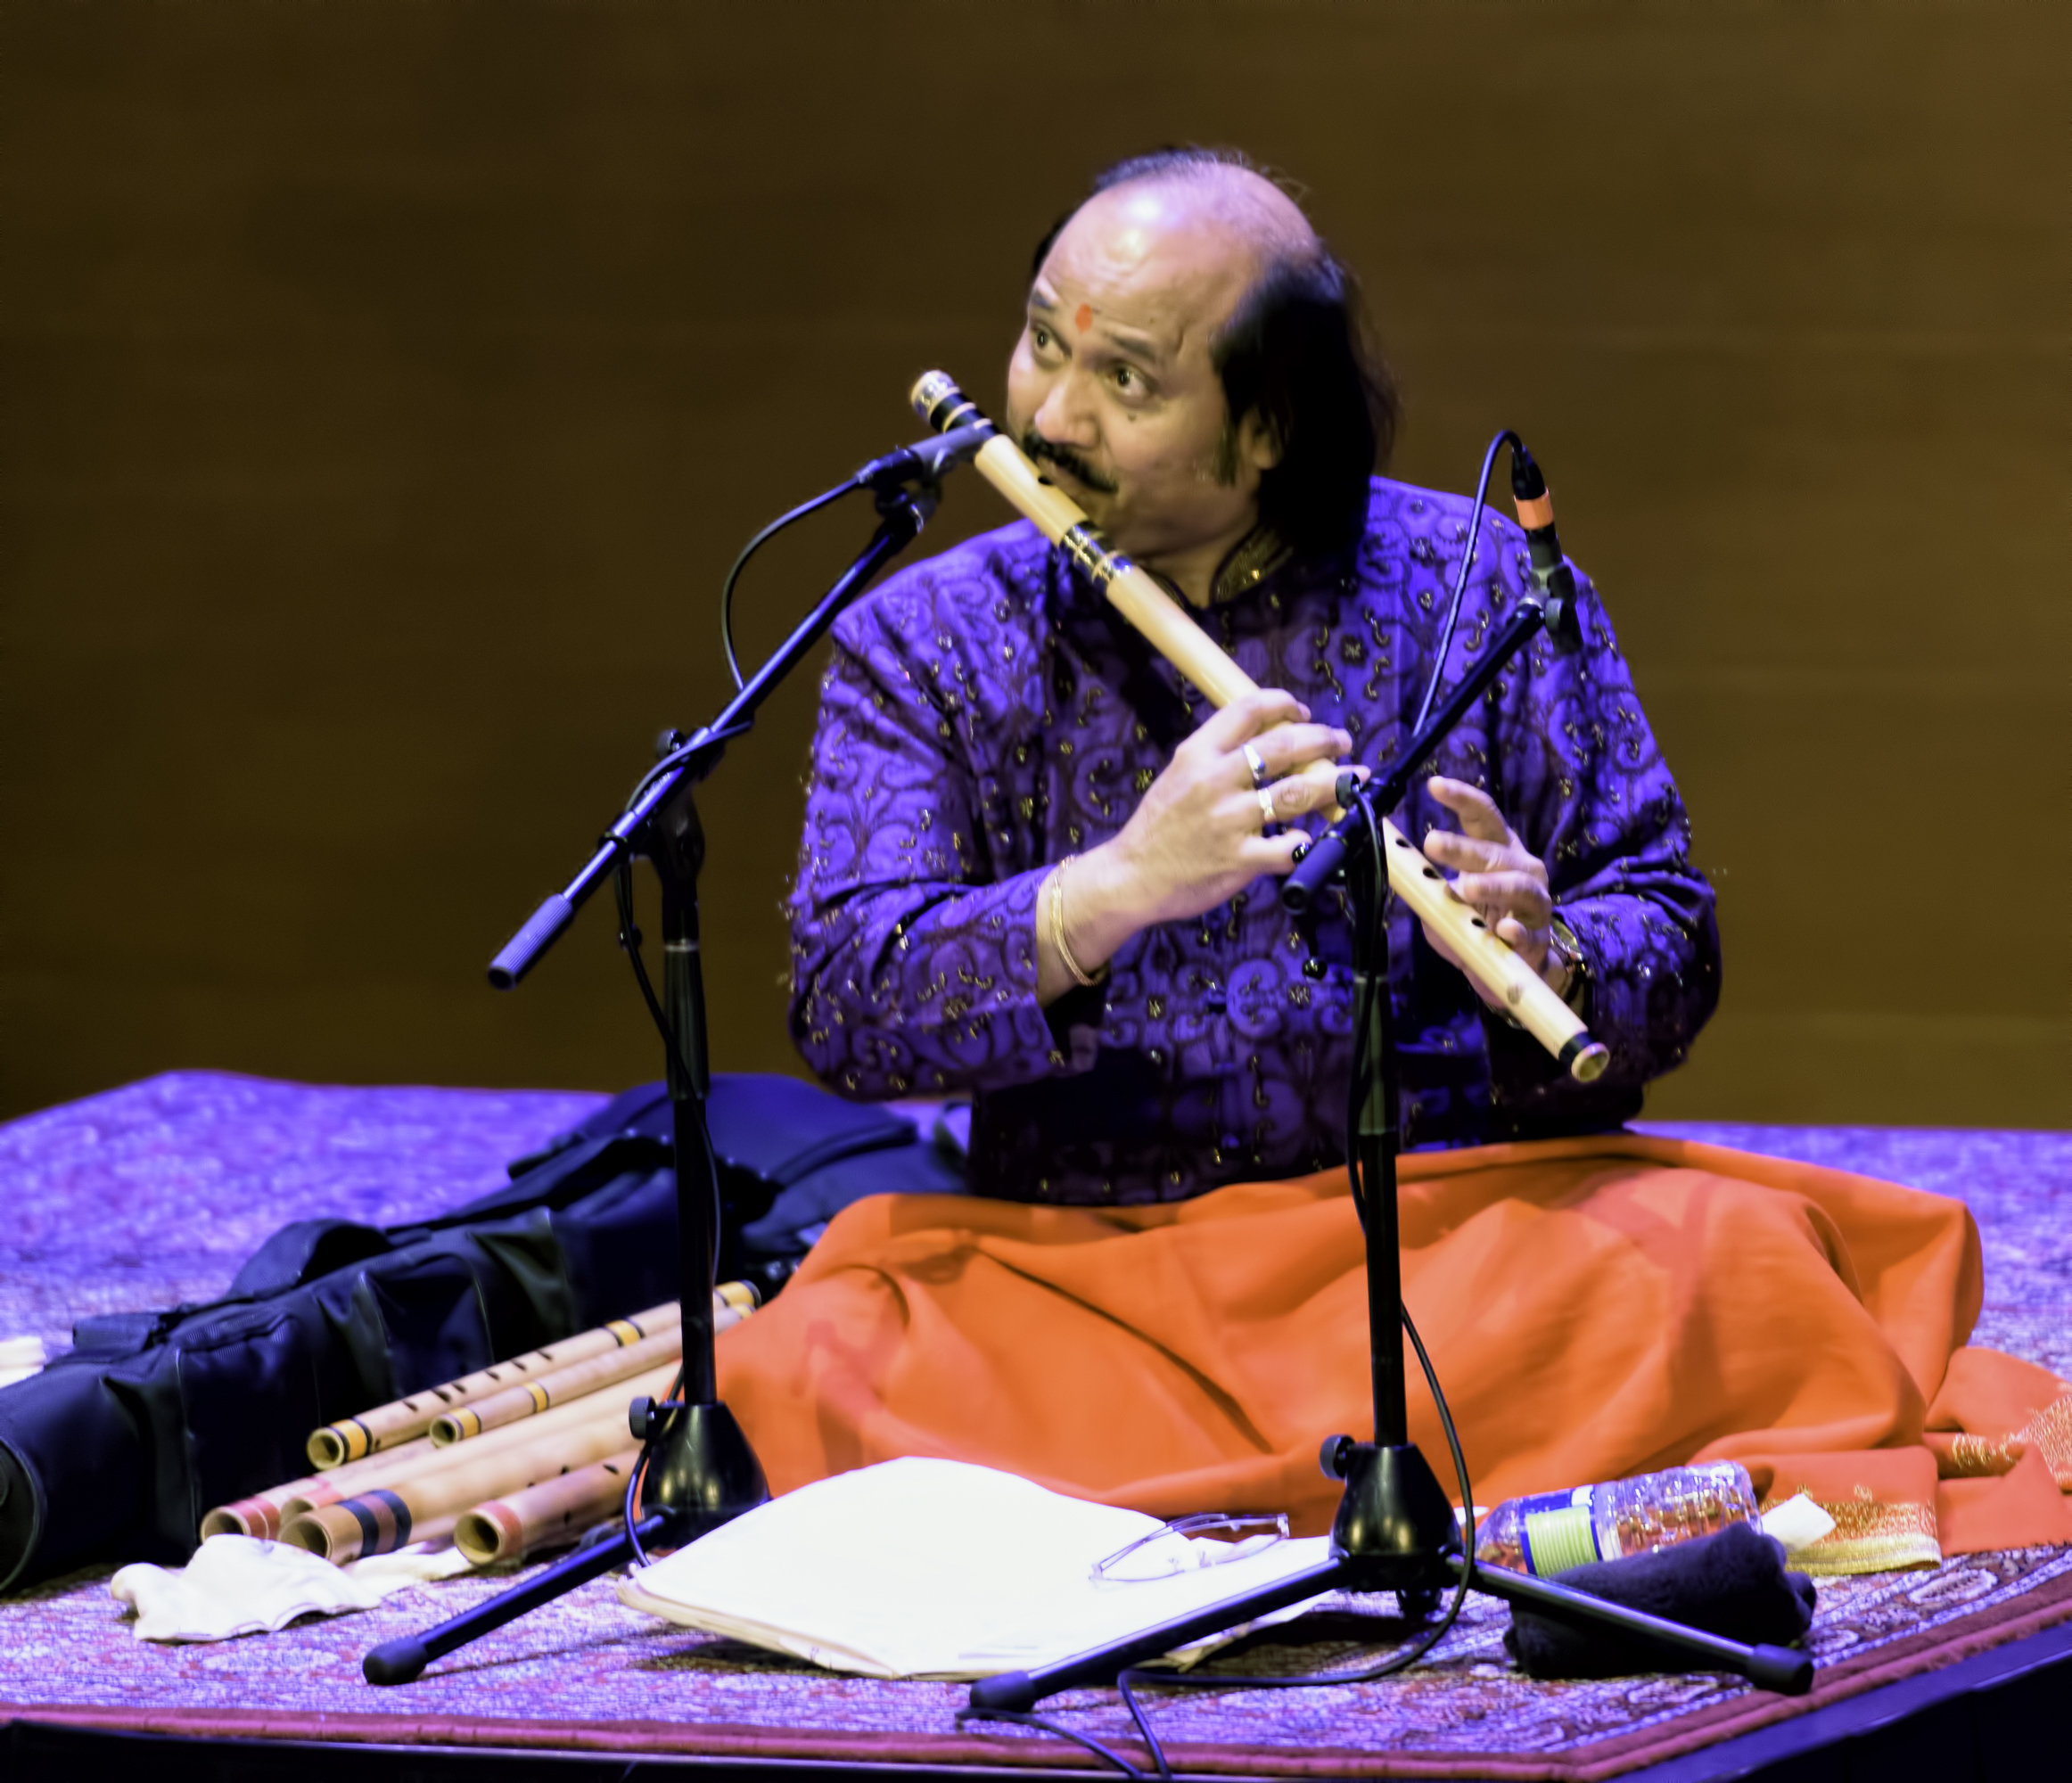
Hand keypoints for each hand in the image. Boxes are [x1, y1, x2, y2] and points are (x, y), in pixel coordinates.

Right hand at [1037, 690, 1357, 999]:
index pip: (1249, 709)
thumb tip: (1273, 741)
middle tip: (1341, 743)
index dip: (1286, 705)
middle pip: (1285, 746)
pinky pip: (1287, 847)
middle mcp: (1215, 780)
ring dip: (1333, 784)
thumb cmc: (1159, 826)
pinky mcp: (1238, 859)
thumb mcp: (1180, 775)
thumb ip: (1220, 757)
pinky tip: (1308, 839)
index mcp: (1198, 753)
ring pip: (1296, 793)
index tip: (1304, 713)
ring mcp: (1228, 821)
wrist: (1130, 876)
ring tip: (1352, 781)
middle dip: (1323, 740)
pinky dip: (1305, 842)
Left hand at [1419, 777, 1562, 1001]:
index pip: (1483, 816)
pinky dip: (1517, 931)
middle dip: (1463, 847)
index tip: (1434, 784)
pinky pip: (1529, 932)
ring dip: (1492, 885)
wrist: (1509, 965)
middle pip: (1494, 851)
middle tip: (1432, 841)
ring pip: (1518, 885)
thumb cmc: (1477, 923)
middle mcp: (1521, 868)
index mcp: (1497, 850)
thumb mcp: (1445, 902)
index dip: (1461, 798)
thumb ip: (1425, 884)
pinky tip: (1504, 929)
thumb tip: (1393, 866)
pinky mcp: (1539, 937)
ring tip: (1467, 886)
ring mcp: (1534, 901)